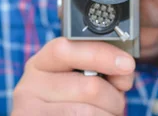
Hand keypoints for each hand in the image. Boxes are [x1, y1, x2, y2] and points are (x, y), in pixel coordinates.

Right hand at [12, 37, 134, 115]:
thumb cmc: (70, 104)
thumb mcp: (78, 79)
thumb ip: (99, 68)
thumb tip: (124, 69)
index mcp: (41, 64)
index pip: (65, 49)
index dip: (100, 54)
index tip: (127, 64)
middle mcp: (30, 85)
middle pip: (89, 86)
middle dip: (114, 98)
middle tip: (116, 104)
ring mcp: (30, 110)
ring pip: (89, 112)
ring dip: (108, 114)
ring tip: (105, 114)